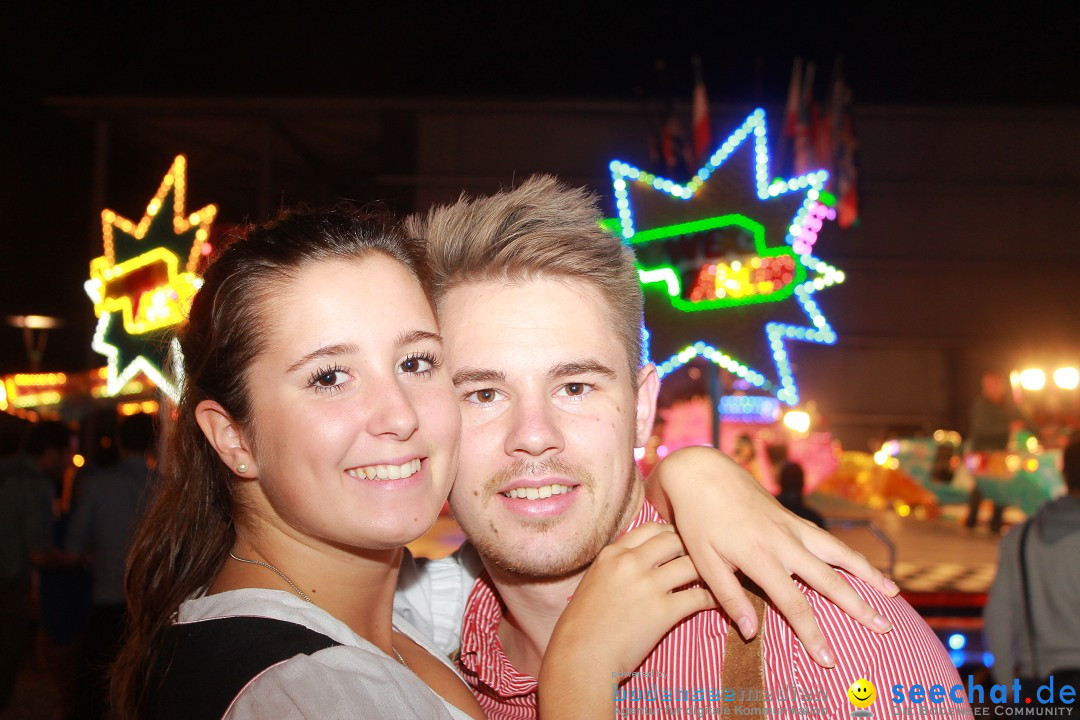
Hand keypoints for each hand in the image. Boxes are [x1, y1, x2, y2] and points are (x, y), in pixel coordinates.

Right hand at [539, 523, 716, 718]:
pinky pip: (699, 597)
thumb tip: (635, 561)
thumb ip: (614, 567)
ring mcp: (648, 585)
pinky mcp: (664, 611)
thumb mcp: (592, 582)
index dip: (668, 532)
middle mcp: (631, 563)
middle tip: (702, 556)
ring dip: (707, 570)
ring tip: (717, 576)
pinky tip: (716, 602)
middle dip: (690, 546)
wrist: (579, 658)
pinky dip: (712, 598)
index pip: (650, 528)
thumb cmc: (580, 627)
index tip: (678, 542)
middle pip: (674, 539)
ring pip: (691, 564)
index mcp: (611, 554)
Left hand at [647, 445, 899, 667]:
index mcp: (759, 557)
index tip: (828, 659)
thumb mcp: (703, 561)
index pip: (794, 604)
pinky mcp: (794, 517)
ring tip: (893, 595)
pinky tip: (864, 567)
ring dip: (867, 574)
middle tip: (883, 629)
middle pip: (828, 580)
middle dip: (857, 607)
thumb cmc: (697, 520)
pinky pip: (829, 539)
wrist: (702, 474)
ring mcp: (792, 527)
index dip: (813, 634)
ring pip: (838, 553)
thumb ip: (728, 597)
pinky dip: (851, 554)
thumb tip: (749, 633)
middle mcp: (783, 542)